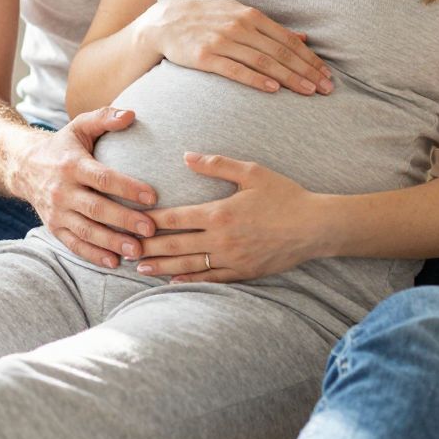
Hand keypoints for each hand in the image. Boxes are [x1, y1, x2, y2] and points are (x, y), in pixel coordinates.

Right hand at [12, 107, 158, 268]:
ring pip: (86, 231)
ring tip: (137, 250)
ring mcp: (57, 212)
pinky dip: (94, 256)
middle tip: (151, 229)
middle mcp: (63, 191)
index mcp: (72, 165)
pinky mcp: (54, 228)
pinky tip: (114, 262)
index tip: (153, 196)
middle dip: (125, 220)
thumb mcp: (79, 126)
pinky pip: (74, 245)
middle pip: (96, 209)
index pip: (102, 178)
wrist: (23, 166)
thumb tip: (131, 114)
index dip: (127, 187)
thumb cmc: (62, 146)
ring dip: (112, 242)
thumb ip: (104, 117)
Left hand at [132, 152, 320, 282]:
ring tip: (139, 268)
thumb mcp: (251, 172)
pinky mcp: (243, 272)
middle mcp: (222, 239)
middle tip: (124, 249)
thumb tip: (186, 156)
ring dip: (162, 267)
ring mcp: (232, 259)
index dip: (150, 221)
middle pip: (176, 245)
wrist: (315, 227)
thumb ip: (216, 164)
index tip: (130, 221)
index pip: (176, 218)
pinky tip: (172, 282)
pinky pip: (210, 279)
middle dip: (148, 247)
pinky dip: (189, 281)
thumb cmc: (284, 195)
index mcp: (220, 213)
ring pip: (189, 266)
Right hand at [143, 0, 333, 95]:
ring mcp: (222, 40)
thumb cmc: (206, 19)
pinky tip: (273, 89)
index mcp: (250, 15)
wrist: (164, 22)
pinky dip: (256, 79)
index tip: (327, 75)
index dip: (310, 58)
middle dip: (306, 71)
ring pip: (263, 61)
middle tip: (327, 88)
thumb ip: (270, 28)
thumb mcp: (238, 14)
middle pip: (280, 52)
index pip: (288, 40)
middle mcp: (239, 26)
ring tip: (308, 91)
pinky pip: (235, 69)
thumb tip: (303, 37)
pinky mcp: (205, 56)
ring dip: (289, 77)